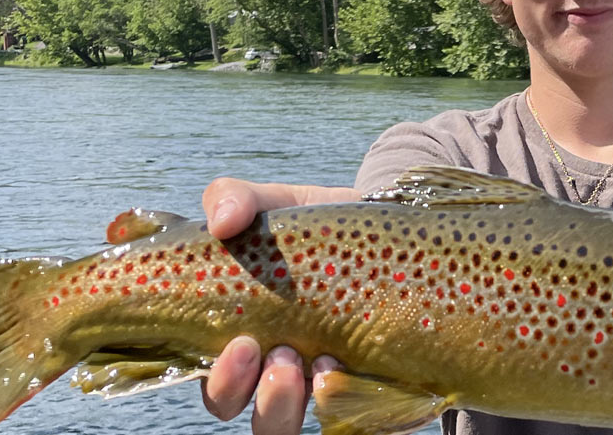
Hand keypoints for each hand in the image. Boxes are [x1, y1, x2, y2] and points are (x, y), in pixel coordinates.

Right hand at [198, 178, 360, 432]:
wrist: (390, 227)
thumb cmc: (316, 228)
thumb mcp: (275, 204)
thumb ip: (235, 200)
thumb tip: (222, 222)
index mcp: (249, 344)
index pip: (221, 388)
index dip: (223, 382)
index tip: (241, 345)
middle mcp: (288, 376)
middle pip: (259, 420)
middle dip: (261, 398)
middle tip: (281, 357)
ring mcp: (333, 387)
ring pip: (300, 426)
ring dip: (298, 405)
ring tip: (317, 363)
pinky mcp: (378, 390)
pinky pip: (361, 418)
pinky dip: (351, 404)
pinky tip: (353, 370)